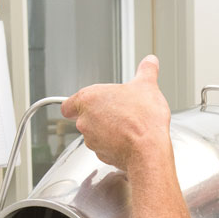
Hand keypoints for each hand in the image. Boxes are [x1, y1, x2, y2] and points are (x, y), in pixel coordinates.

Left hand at [61, 55, 171, 171]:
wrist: (148, 148)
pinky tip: (129, 140)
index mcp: (88, 99)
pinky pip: (105, 148)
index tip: (88, 103)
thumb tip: (150, 62)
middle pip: (84, 118)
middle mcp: (85, 120)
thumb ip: (146, 70)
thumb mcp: (147, 86)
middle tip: (118, 112)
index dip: (77, 104)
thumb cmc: (142, 119)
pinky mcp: (102, 155)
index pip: (68, 104)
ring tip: (127, 126)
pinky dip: (114, 145)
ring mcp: (92, 140)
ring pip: (94, 134)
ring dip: (107, 131)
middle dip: (99, 116)